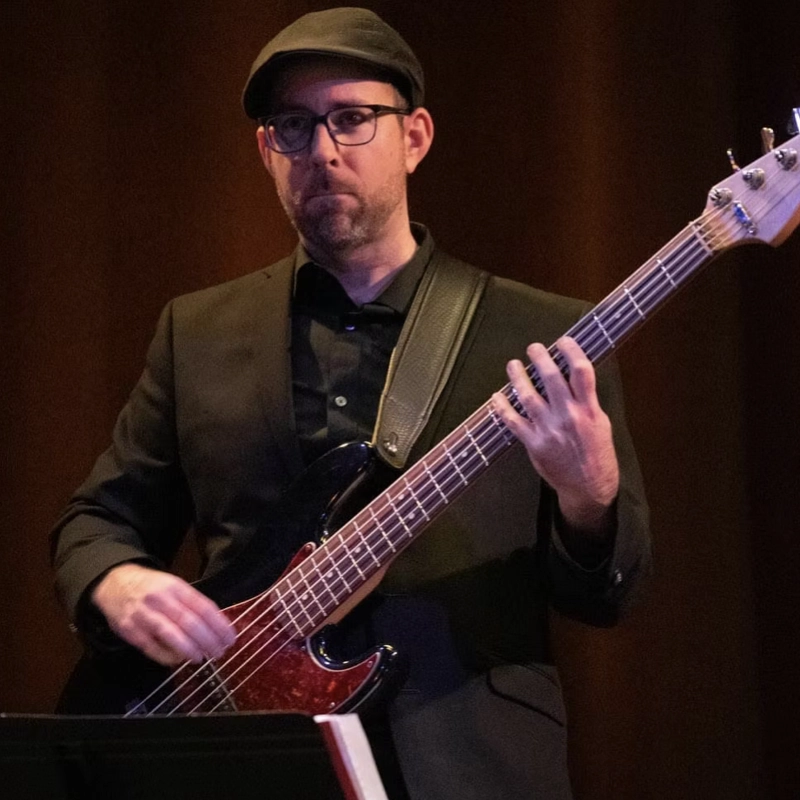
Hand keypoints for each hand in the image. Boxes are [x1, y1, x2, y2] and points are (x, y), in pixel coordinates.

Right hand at [91, 563, 235, 665]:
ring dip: (190, 649)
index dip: (219, 625)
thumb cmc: (151, 587)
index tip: (230, 638)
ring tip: (201, 657)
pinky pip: (151, 647)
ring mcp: (143, 614)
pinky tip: (179, 659)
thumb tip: (216, 626)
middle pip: (190, 622)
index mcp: (176, 587)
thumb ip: (191, 603)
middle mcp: (160, 599)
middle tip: (219, 652)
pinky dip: (168, 656)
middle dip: (208, 640)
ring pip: (171, 634)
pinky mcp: (129, 630)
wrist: (114, 583)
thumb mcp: (173, 586)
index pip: (203, 607)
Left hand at [492, 336, 618, 533]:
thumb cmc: (597, 454)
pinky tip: (497, 397)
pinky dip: (502, 407)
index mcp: (589, 409)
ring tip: (513, 365)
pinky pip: (513, 421)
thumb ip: (587, 401)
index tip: (562, 341)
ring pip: (528, 395)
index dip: (571, 350)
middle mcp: (568, 416)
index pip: (581, 371)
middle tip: (533, 348)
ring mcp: (549, 429)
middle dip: (540, 358)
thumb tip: (573, 376)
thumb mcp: (601, 423)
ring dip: (517, 377)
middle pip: (551, 378)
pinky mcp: (534, 444)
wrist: (589, 487)